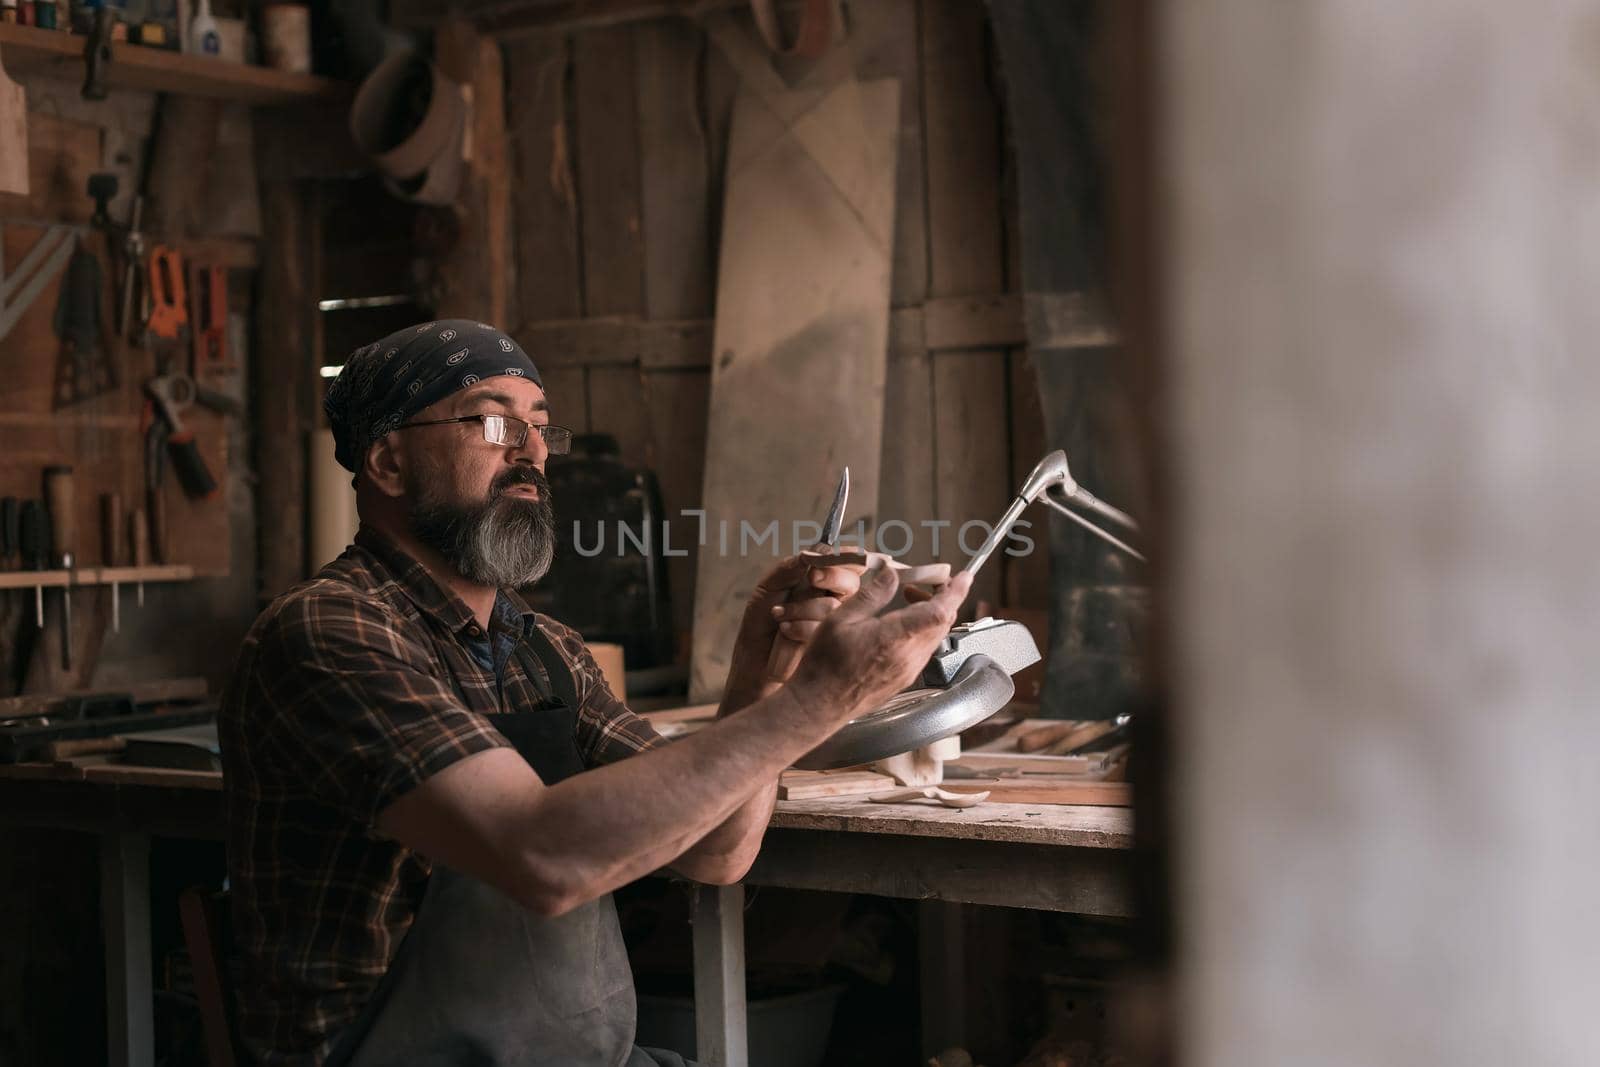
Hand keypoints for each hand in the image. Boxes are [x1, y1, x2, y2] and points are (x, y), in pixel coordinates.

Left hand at [721, 547, 867, 712]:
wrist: (753, 665)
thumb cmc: (759, 626)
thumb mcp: (768, 588)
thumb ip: (790, 568)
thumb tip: (813, 551)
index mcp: (818, 583)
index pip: (844, 564)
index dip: (846, 557)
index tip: (832, 555)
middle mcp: (831, 601)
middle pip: (852, 582)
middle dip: (833, 576)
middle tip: (813, 578)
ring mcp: (834, 625)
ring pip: (835, 606)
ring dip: (803, 609)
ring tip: (779, 617)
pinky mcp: (832, 646)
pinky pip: (827, 629)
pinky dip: (802, 628)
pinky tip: (785, 633)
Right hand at [788, 561, 972, 726]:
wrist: (820, 704)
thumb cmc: (825, 665)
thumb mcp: (841, 618)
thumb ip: (872, 594)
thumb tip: (892, 574)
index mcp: (895, 637)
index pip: (939, 611)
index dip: (956, 591)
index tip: (964, 577)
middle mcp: (909, 656)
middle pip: (943, 621)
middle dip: (941, 597)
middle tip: (924, 582)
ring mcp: (910, 670)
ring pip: (936, 635)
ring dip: (930, 614)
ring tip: (908, 601)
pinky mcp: (905, 678)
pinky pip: (925, 649)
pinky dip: (922, 631)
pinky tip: (901, 626)